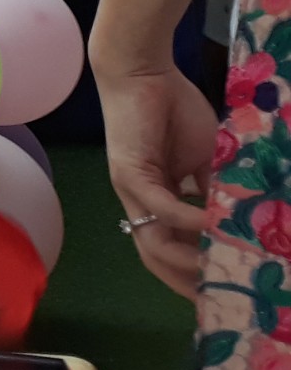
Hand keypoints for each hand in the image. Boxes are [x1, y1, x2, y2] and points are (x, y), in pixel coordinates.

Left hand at [99, 63, 215, 295]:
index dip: (191, 275)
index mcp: (156, 201)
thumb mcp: (206, 158)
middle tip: (221, 298)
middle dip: (188, 282)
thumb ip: (216, 189)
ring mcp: (130, 189)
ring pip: (154, 240)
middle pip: (157, 257)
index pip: (169, 250)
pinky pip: (159, 206)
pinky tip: (211, 226)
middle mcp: (138, 201)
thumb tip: (241, 218)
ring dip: (187, 259)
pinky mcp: (128, 171)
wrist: (143, 71)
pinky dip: (186, 220)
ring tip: (221, 269)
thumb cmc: (172, 109)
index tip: (222, 294)